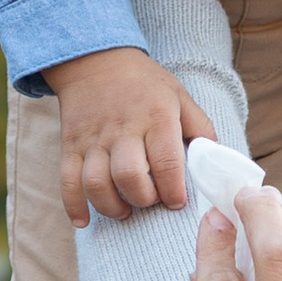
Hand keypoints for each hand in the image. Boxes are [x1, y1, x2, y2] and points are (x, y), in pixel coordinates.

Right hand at [50, 46, 218, 223]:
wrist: (96, 60)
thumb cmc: (144, 84)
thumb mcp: (179, 96)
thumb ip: (199, 127)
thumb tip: (214, 158)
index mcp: (155, 117)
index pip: (166, 162)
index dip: (172, 190)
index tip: (177, 202)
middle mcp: (123, 129)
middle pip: (128, 176)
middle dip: (142, 199)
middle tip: (150, 201)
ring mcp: (93, 139)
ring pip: (96, 183)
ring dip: (111, 206)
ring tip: (125, 210)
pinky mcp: (71, 145)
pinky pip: (67, 180)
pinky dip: (74, 205)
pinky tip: (84, 220)